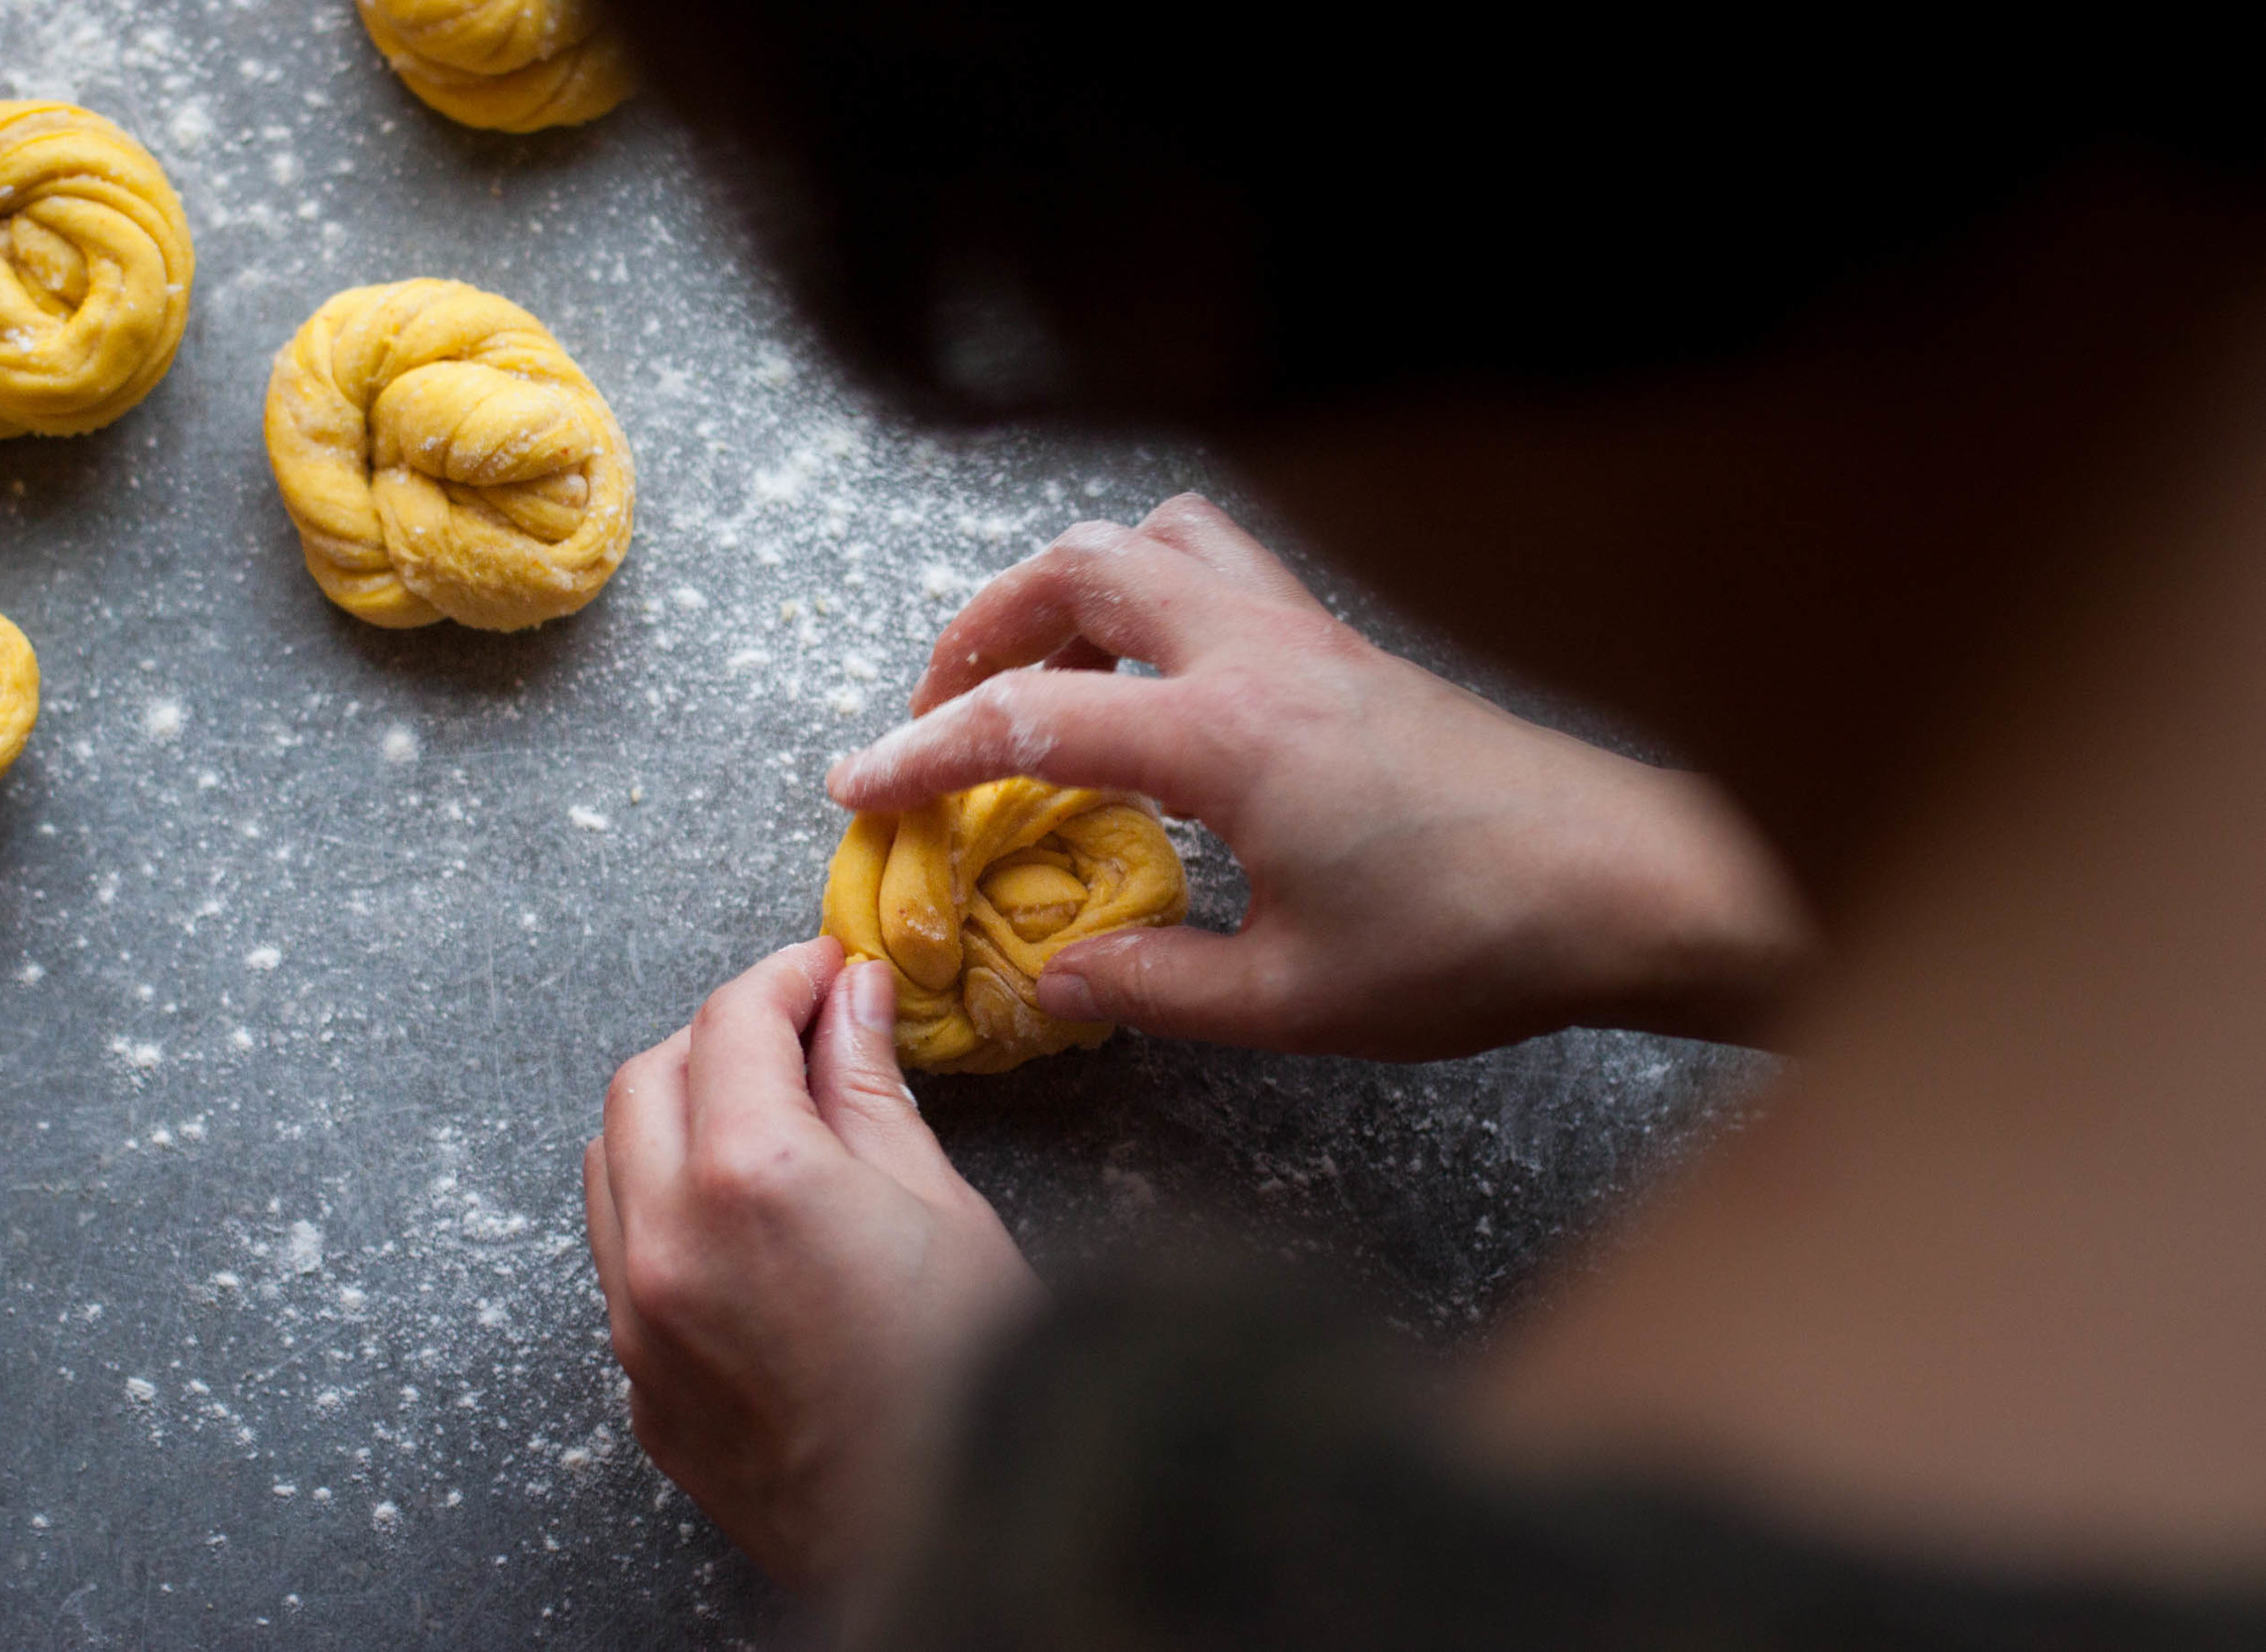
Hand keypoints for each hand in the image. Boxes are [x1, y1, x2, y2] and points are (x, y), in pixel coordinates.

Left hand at [584, 939, 1042, 1588]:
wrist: (944, 1547)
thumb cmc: (970, 1383)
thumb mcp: (941, 1205)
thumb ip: (871, 1089)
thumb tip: (851, 1001)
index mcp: (750, 1177)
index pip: (733, 1021)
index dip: (786, 975)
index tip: (829, 971)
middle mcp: (666, 1241)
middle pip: (647, 1076)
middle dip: (720, 1036)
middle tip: (804, 1034)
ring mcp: (638, 1321)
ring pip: (611, 1161)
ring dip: (674, 1113)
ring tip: (767, 1118)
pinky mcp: (640, 1386)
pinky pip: (619, 1254)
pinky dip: (664, 1202)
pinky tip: (744, 1216)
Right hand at [827, 495, 1810, 1058]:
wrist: (1636, 885)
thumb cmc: (1478, 943)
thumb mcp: (1293, 1001)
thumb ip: (1152, 988)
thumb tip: (1052, 984)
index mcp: (1227, 735)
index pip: (1029, 721)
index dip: (921, 755)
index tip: (854, 788)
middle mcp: (1260, 652)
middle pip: (1075, 568)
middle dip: (977, 631)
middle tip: (937, 717)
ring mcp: (1311, 632)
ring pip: (1155, 536)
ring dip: (1068, 588)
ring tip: (1036, 679)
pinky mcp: (1350, 646)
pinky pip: (1222, 565)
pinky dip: (1151, 593)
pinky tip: (1153, 687)